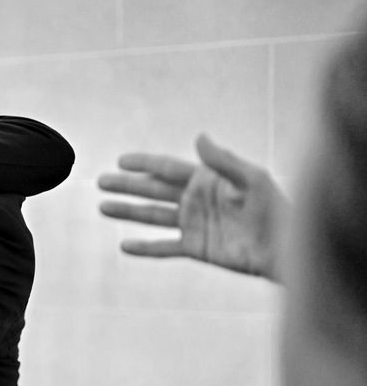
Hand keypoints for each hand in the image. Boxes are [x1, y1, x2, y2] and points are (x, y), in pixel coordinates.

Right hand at [98, 135, 287, 280]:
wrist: (283, 248)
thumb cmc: (273, 209)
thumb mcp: (250, 179)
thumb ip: (222, 160)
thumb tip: (199, 137)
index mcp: (206, 180)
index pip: (168, 169)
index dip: (144, 164)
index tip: (121, 161)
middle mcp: (195, 200)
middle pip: (153, 190)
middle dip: (127, 186)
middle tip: (101, 181)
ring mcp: (194, 224)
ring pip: (152, 216)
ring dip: (128, 211)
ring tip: (103, 207)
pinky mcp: (195, 247)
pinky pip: (164, 247)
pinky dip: (145, 248)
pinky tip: (125, 246)